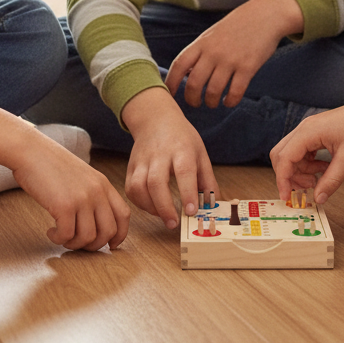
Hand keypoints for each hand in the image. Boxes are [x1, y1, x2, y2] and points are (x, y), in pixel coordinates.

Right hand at [12, 132, 130, 250]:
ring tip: (61, 236)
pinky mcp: (64, 206)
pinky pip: (67, 235)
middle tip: (77, 243)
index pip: (124, 215)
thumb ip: (92, 194)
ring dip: (74, 244)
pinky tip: (51, 231)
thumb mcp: (82, 176)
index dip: (119, 235)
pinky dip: (59, 239)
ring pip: (88, 237)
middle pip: (108, 231)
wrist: (31, 151)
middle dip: (94, 245)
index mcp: (104, 184)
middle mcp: (97, 192)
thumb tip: (95, 223)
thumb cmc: (51, 165)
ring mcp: (82, 199)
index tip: (110, 245)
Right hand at [121, 87, 218, 227]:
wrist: (156, 119)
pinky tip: (152, 207)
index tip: (191, 211)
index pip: (184, 171)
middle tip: (174, 223)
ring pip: (139, 186)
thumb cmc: (182, 138)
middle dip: (164, 206)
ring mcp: (142, 160)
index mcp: (181, 149)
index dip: (188, 192)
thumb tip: (213, 204)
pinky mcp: (131, 166)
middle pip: (156, 181)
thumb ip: (207, 179)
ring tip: (164, 216)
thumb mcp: (200, 153)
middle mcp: (160, 154)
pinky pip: (130, 188)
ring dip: (150, 206)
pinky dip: (139, 202)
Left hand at [165, 0, 302, 107]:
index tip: (170, 94)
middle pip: (194, 83)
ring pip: (213, 91)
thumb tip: (185, 74)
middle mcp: (213, 52)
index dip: (171, 82)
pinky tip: (229, 101)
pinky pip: (235, 92)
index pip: (179, 64)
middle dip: (192, 99)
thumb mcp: (212, 35)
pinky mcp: (248, 67)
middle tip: (195, 103)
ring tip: (213, 103)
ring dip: (211, 102)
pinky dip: (230, 101)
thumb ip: (199, 52)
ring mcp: (231, 60)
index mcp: (202, 43)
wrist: (265, 15)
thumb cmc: (237, 26)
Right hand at [271, 80, 343, 203]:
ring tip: (319, 180)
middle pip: (282, 155)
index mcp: (308, 131)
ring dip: (301, 170)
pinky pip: (303, 151)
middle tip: (306, 188)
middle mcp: (304, 128)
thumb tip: (318, 199)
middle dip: (289, 175)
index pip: (284, 158)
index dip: (282, 179)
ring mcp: (309, 129)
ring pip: (292, 154)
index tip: (287, 197)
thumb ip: (331, 180)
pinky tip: (323, 169)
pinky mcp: (316, 131)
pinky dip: (308, 164)